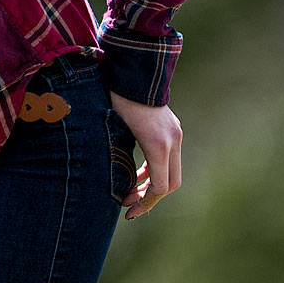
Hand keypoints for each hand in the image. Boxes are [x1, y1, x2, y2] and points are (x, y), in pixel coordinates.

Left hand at [108, 93, 181, 218]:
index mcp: (157, 144)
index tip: (128, 212)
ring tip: (129, 191)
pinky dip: (156, 170)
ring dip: (153, 184)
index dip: (145, 203)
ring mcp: (176, 134)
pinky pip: (169, 158)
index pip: (160, 188)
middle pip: (171, 184)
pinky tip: (138, 174)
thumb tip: (108, 182)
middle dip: (150, 198)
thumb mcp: (111, 129)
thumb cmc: (116, 98)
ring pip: (172, 172)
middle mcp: (172, 141)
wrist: (135, 70)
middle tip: (128, 205)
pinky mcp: (173, 129)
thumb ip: (116, 155)